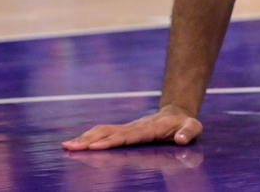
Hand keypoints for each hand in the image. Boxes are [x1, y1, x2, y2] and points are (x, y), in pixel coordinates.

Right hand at [62, 104, 202, 150]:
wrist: (177, 114)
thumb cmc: (185, 124)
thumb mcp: (193, 128)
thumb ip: (188, 132)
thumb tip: (181, 140)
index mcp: (149, 129)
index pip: (127, 136)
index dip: (112, 141)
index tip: (95, 146)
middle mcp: (134, 127)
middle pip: (109, 133)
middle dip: (89, 140)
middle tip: (70, 146)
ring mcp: (127, 128)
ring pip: (102, 131)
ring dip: (85, 138)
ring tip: (66, 145)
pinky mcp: (123, 131)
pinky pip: (103, 132)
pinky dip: (88, 137)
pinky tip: (75, 143)